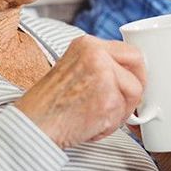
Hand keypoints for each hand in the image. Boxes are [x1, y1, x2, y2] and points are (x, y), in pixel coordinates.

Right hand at [15, 34, 144, 147]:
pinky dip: (109, 126)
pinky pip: (123, 115)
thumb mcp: (73, 67)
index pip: (131, 51)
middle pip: (138, 69)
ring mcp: (104, 77)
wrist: (32, 124)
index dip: (136, 70)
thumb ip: (101, 64)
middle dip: (135, 89)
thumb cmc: (49, 102)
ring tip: (97, 116)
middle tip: (125, 103)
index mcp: (87, 44)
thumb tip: (131, 74)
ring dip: (120, 111)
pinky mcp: (109, 101)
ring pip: (134, 94)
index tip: (133, 82)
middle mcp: (97, 55)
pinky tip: (90, 125)